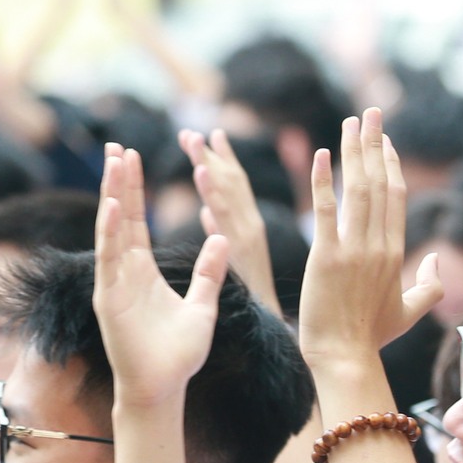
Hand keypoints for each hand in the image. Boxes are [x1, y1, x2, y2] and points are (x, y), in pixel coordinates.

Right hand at [94, 144, 229, 407]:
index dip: (133, 189)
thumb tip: (222, 237)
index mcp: (143, 271)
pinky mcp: (110, 300)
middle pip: (120, 218)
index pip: (136, 221)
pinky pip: (110, 260)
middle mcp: (124, 273)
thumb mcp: (203, 304)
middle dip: (118, 182)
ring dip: (113, 196)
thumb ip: (210, 271)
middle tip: (115, 146)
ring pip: (112, 232)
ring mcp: (114, 284)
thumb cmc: (179, 354)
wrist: (164, 388)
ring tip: (114, 163)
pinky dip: (110, 233)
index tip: (132, 156)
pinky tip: (112, 207)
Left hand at [182, 127, 278, 313]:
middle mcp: (251, 226)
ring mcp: (248, 234)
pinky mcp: (243, 247)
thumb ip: (220, 237)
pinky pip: (225, 215)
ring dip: (211, 164)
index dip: (222, 161)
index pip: (234, 188)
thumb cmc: (252, 301)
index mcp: (248, 229)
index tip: (209, 137)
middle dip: (211, 156)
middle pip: (230, 182)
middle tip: (192, 132)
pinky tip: (199, 172)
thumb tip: (207, 216)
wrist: (270, 330)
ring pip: (228, 192)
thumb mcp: (233, 264)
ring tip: (193, 140)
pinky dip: (214, 191)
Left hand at [298, 109, 440, 367]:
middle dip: (374, 144)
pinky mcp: (326, 257)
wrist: (344, 358)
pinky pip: (326, 211)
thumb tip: (434, 259)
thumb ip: (429, 286)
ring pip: (357, 190)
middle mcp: (378, 246)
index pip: (395, 198)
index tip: (383, 141)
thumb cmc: (371, 338)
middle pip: (379, 184)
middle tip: (370, 114)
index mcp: (395, 254)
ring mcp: (353, 250)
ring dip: (353, 152)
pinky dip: (325, 182)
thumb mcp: (408, 313)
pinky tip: (322, 155)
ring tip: (351, 123)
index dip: (389, 165)